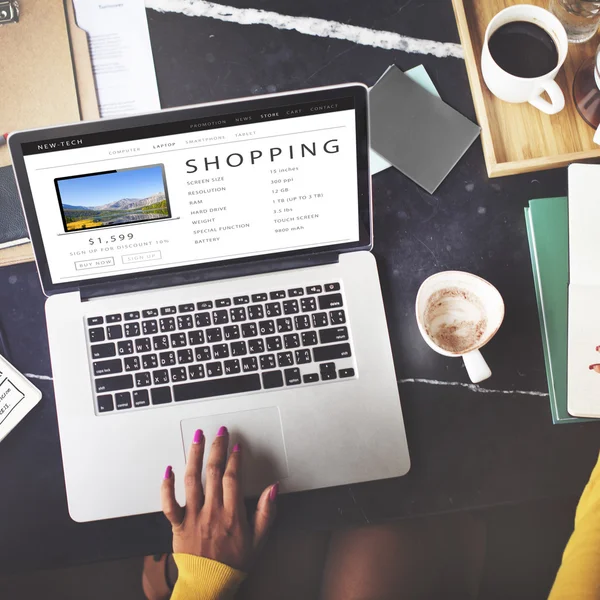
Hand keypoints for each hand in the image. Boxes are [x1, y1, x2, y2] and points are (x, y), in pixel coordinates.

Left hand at [161, 427, 277, 570]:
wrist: (209, 585)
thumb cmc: (233, 563)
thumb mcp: (258, 540)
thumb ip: (266, 512)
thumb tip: (273, 489)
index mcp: (232, 514)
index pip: (233, 478)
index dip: (235, 459)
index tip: (236, 446)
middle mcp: (212, 512)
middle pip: (213, 472)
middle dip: (217, 448)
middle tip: (220, 432)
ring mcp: (193, 517)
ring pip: (192, 480)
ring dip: (194, 455)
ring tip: (198, 438)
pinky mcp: (177, 525)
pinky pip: (169, 503)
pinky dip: (166, 486)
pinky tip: (168, 469)